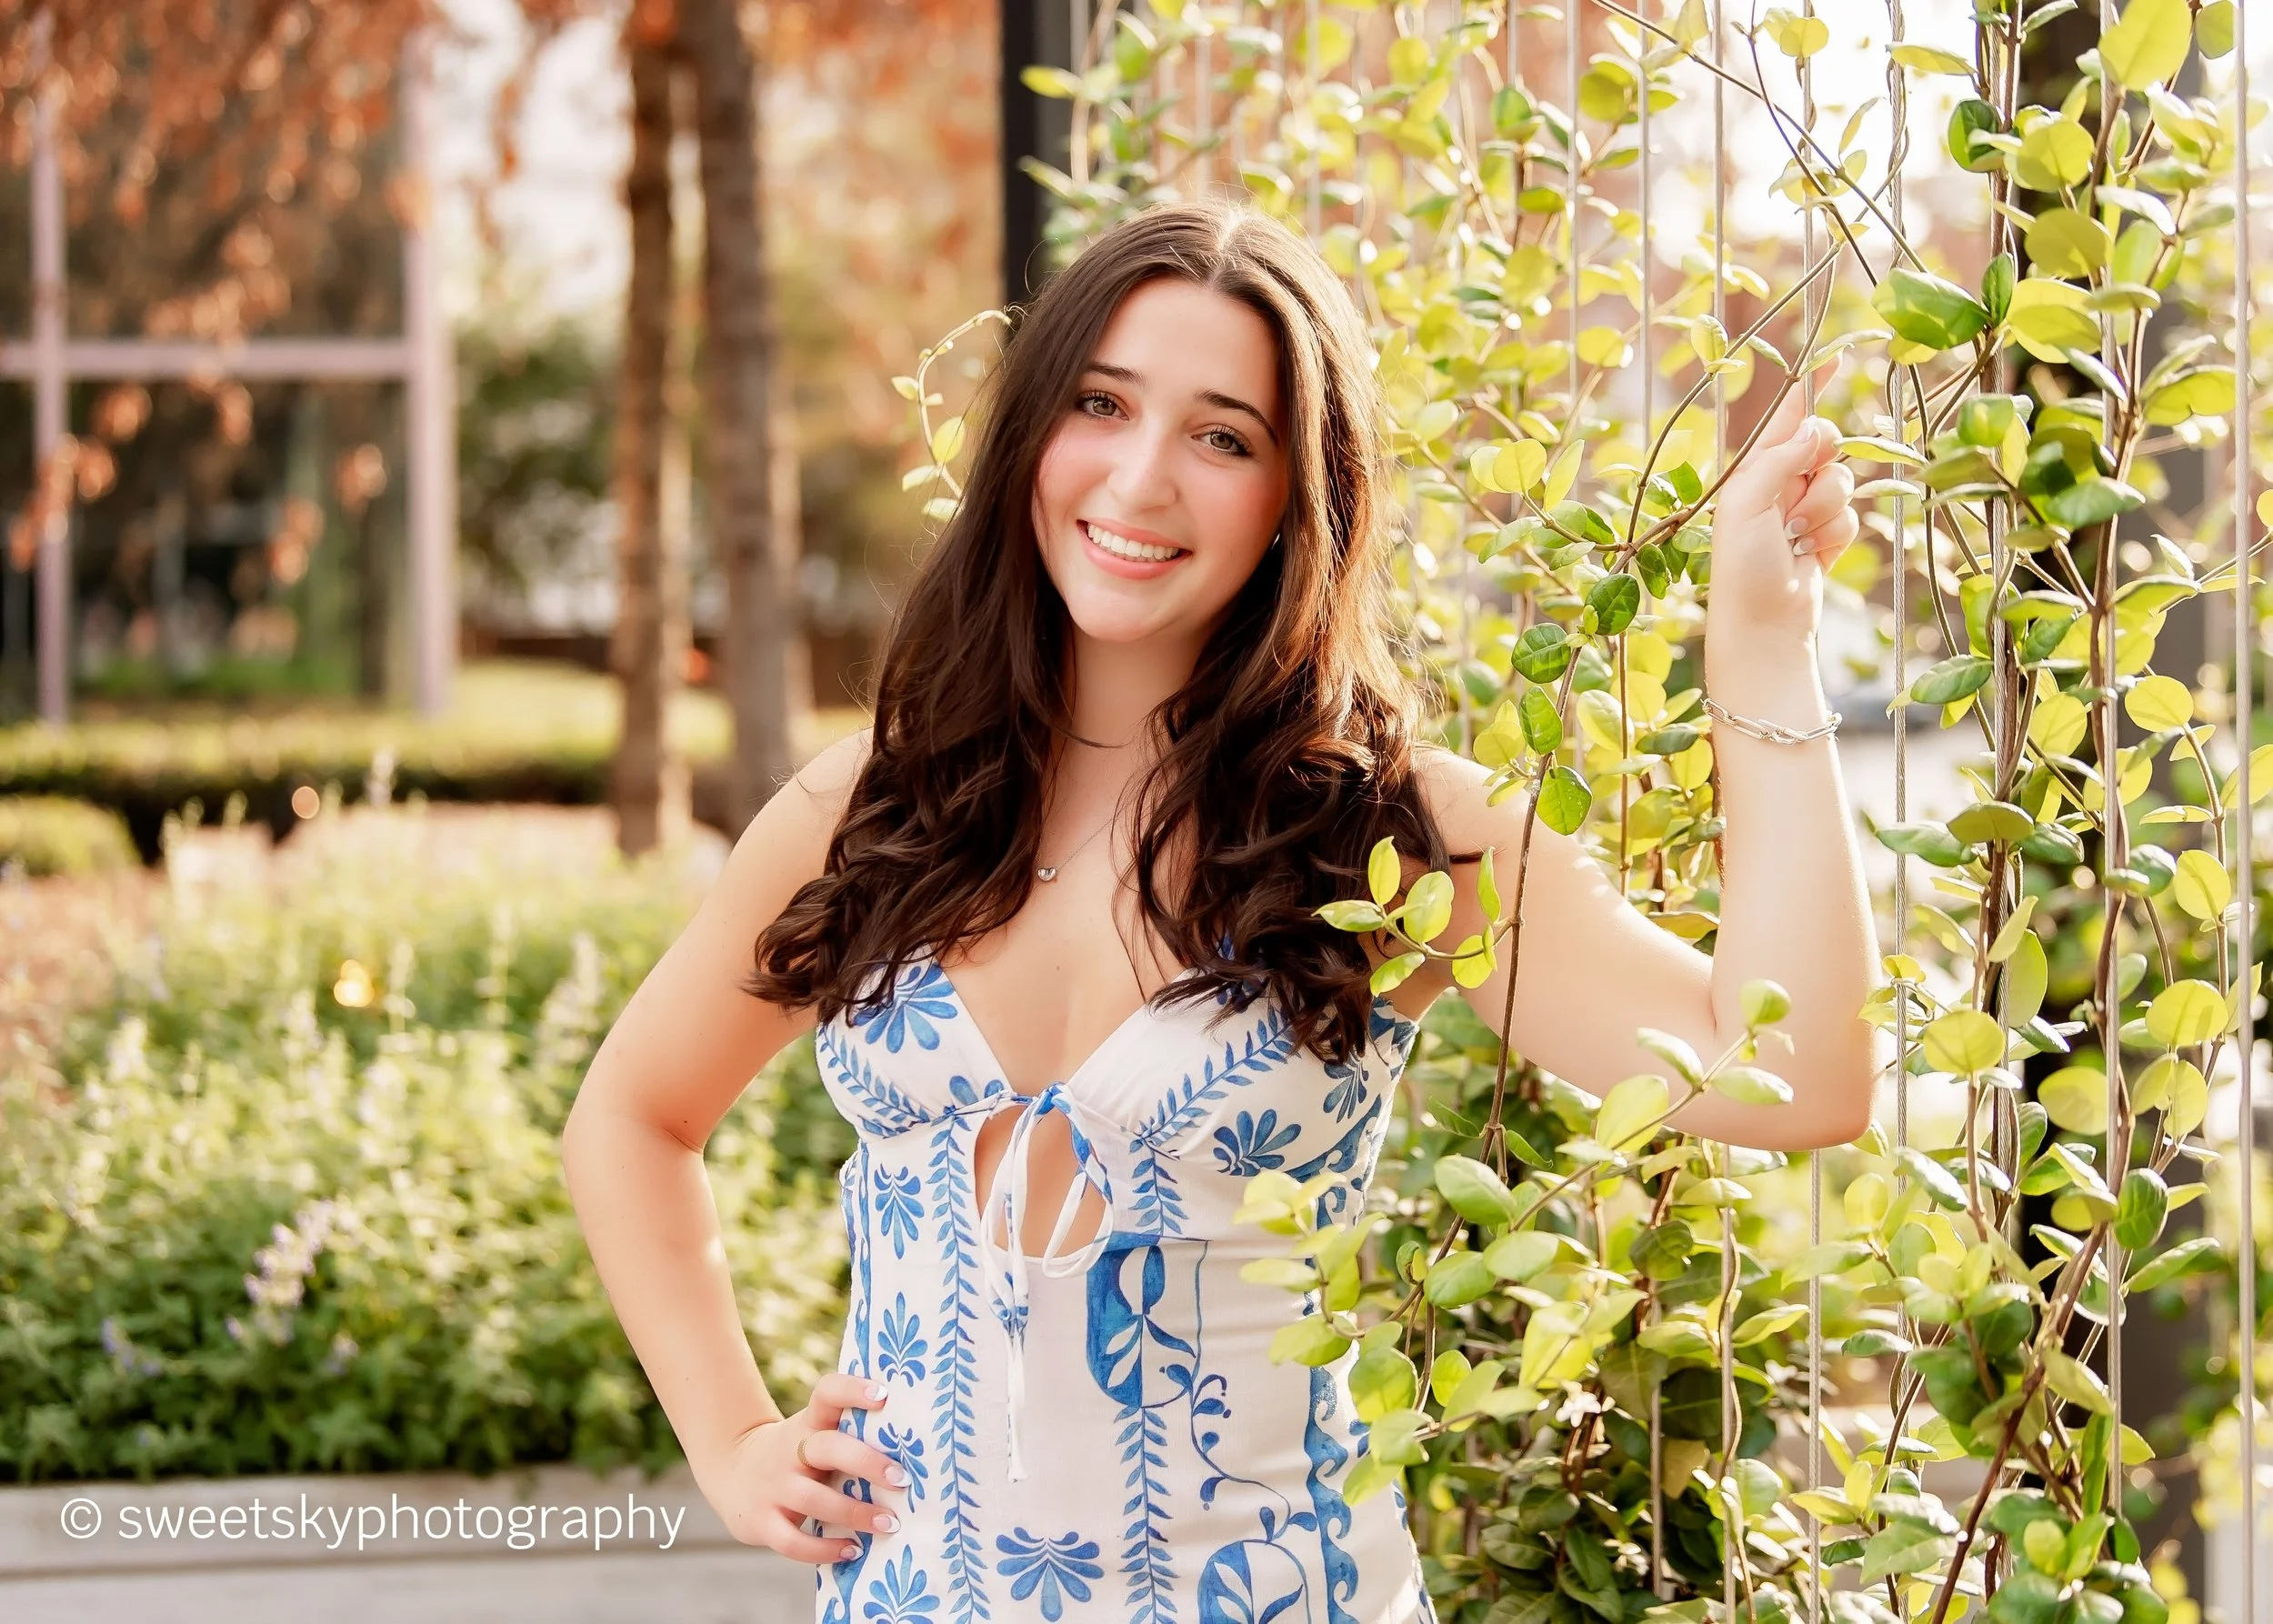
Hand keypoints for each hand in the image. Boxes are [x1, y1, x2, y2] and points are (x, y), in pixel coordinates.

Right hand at [697, 1372, 906, 1563]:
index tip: (884, 1395)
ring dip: (855, 1514)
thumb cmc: (798, 1454)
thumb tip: (920, 1447)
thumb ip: (851, 1437)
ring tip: (890, 1523)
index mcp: (809, 1424)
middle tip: (902, 1480)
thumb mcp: (815, 1434)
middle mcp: (791, 1451)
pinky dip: (824, 1550)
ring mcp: (774, 1487)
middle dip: (866, 1462)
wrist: (732, 1472)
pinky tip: (852, 1551)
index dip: (852, 1391)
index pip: (826, 1394)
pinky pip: (793, 1541)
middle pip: (827, 1447)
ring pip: (814, 1499)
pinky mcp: (762, 1522)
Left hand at [1706, 363, 1857, 641]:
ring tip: (1795, 539)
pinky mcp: (1826, 535)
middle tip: (1793, 505)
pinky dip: (1835, 535)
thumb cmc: (1743, 567)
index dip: (1811, 386)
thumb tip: (1815, 426)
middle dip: (1819, 471)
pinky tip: (1811, 555)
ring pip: (1842, 482)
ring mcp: (1804, 509)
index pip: (1787, 416)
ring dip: (1825, 511)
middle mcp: (1779, 483)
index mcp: (1753, 469)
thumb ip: (1778, 459)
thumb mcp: (1745, 504)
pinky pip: (1851, 516)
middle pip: (1826, 445)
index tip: (1834, 356)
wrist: (1764, 624)